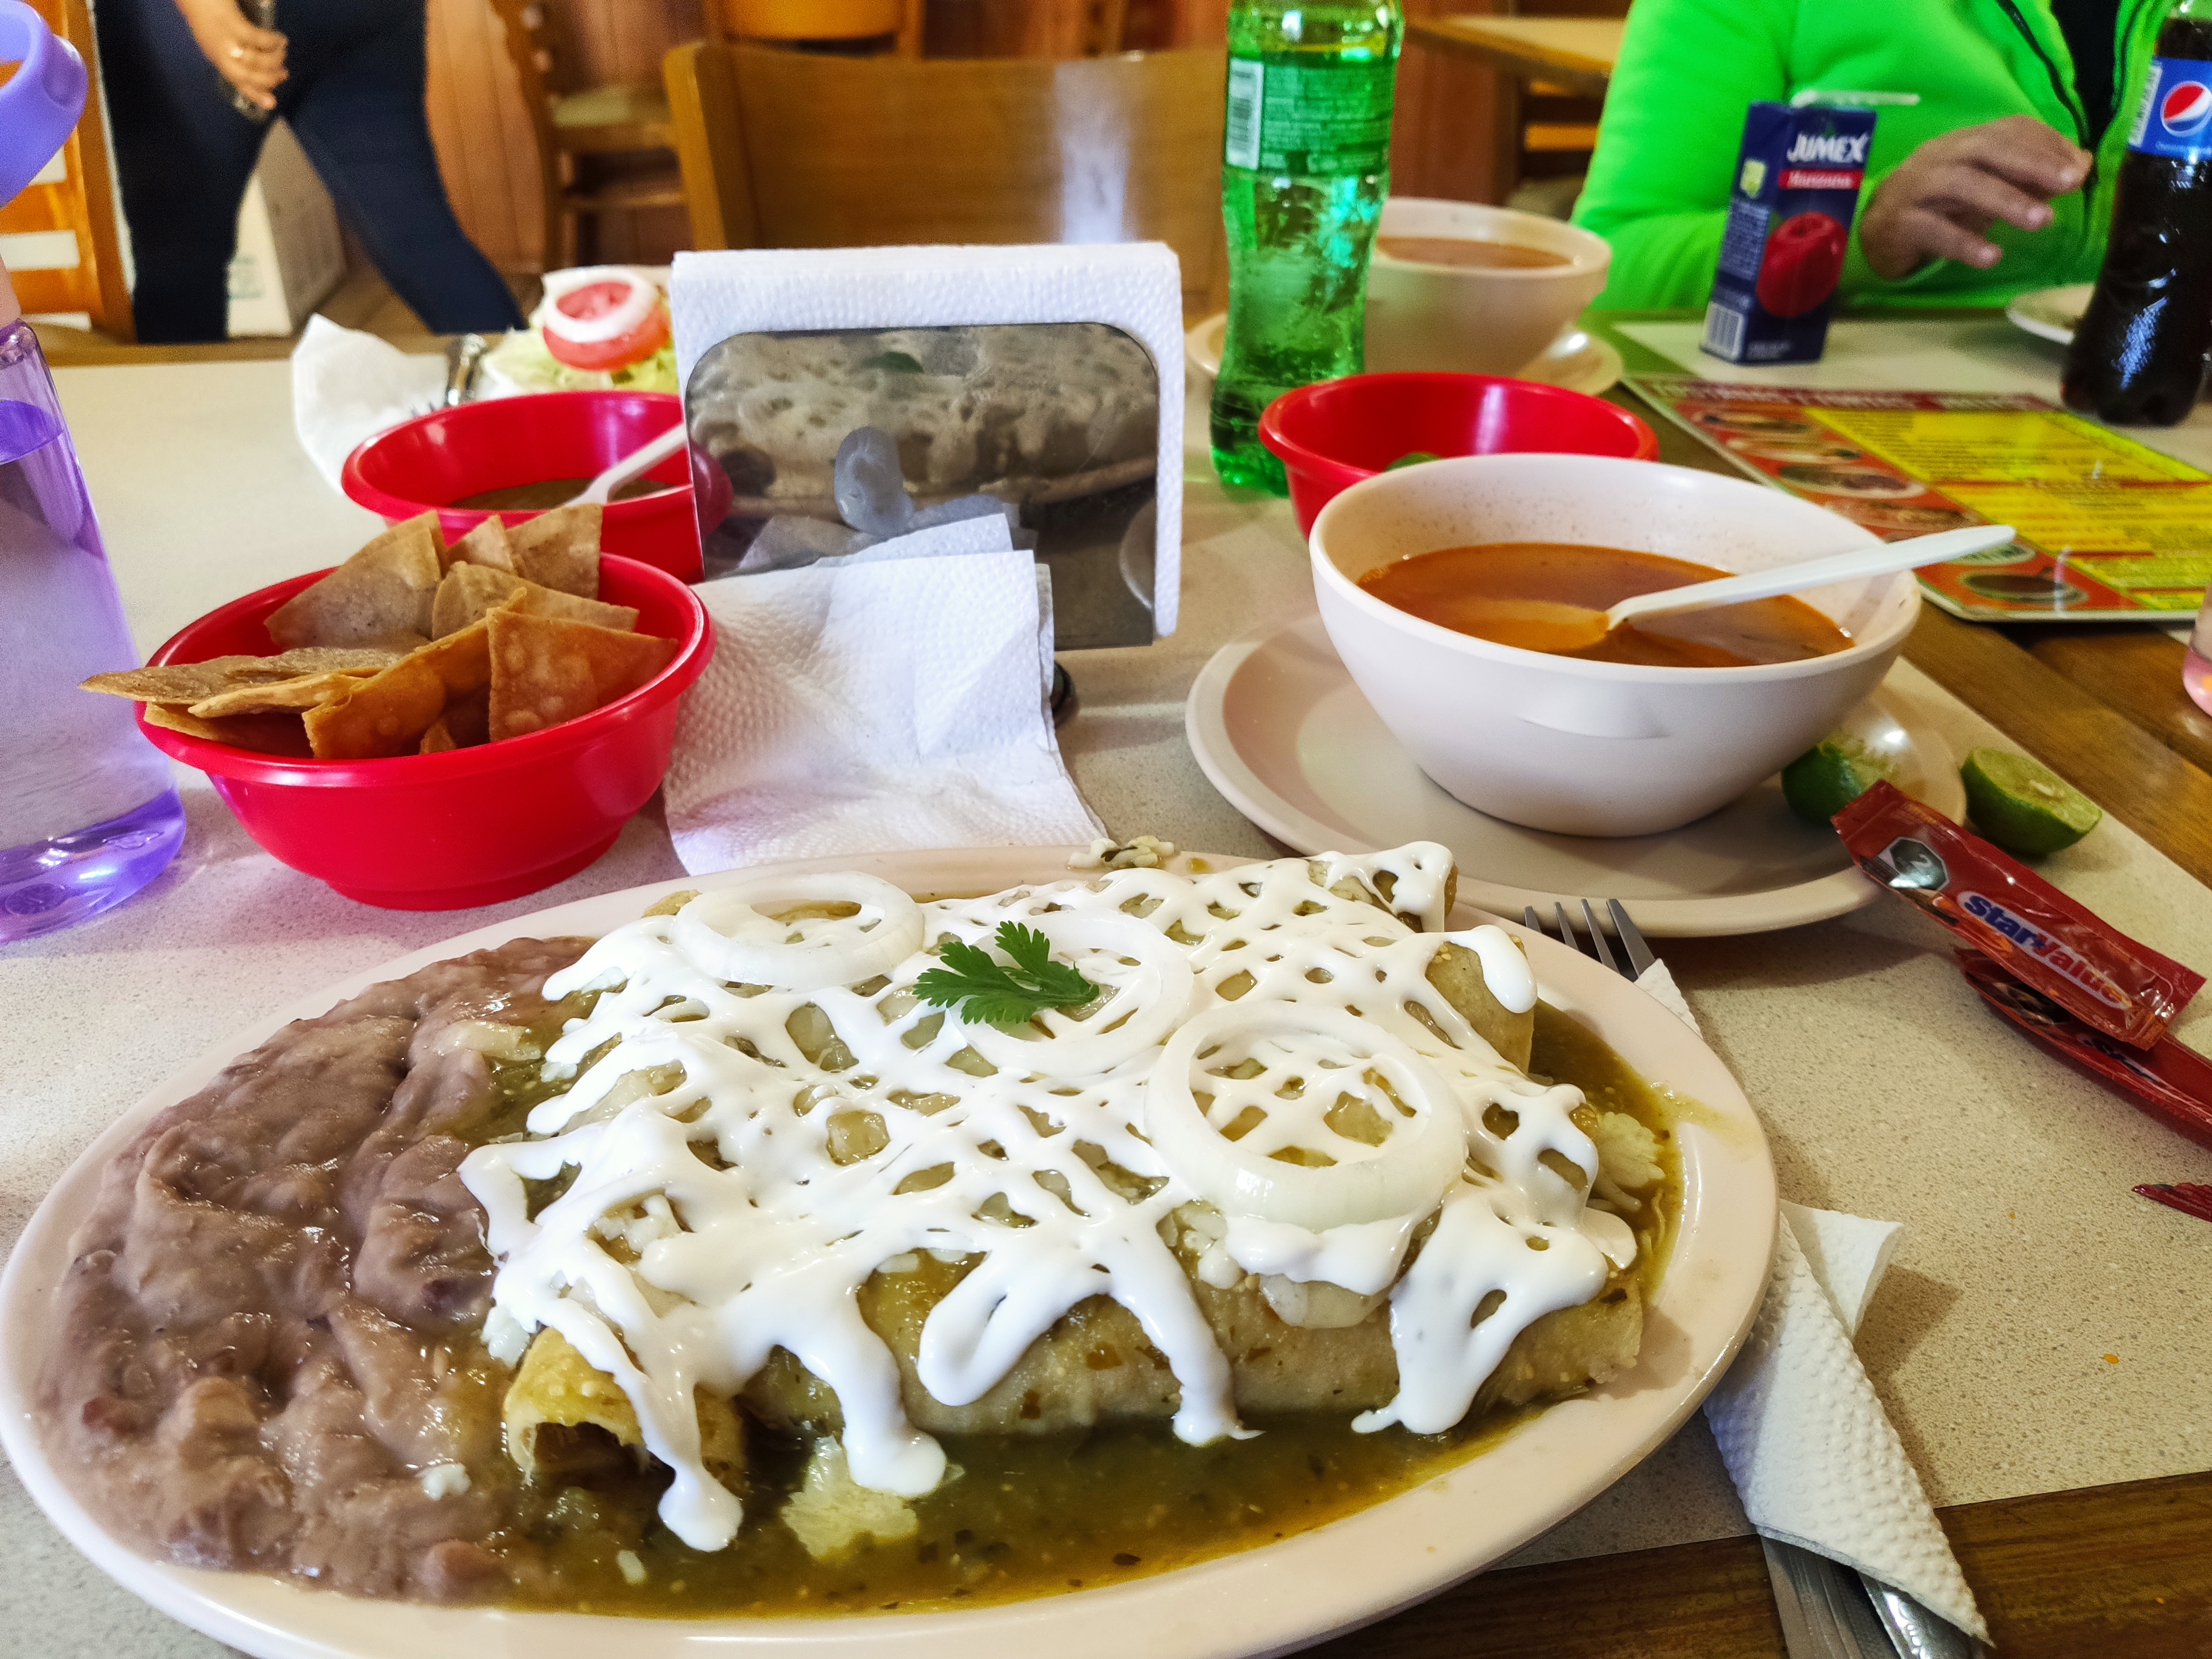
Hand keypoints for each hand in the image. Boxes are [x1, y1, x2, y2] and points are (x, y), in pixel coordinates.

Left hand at [174, 0, 287, 111]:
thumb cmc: (206, 9)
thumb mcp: (217, 34)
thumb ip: (233, 47)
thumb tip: (259, 60)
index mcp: (215, 55)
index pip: (235, 81)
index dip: (254, 95)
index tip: (272, 104)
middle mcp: (219, 51)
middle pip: (246, 76)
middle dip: (269, 79)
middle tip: (283, 74)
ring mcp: (225, 38)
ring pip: (253, 60)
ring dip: (273, 59)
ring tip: (283, 52)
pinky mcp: (231, 23)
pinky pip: (255, 38)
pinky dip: (271, 41)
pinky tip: (280, 39)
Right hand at [1857, 116, 2089, 279]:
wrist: (1876, 232)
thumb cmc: (1941, 206)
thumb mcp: (1989, 186)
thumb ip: (2031, 175)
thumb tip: (2081, 166)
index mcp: (1965, 142)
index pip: (2007, 131)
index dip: (2045, 145)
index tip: (2079, 168)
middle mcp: (1940, 156)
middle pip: (1986, 149)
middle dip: (2032, 163)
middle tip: (2070, 184)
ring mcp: (1916, 188)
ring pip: (1960, 184)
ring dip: (2005, 200)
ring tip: (2041, 221)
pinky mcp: (1898, 223)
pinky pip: (1932, 230)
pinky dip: (1964, 242)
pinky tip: (1992, 256)